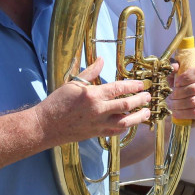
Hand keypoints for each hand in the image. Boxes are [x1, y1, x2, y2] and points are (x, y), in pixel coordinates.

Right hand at [37, 57, 151, 141]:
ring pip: (125, 121)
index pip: (118, 88)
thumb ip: (90, 72)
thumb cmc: (57, 102)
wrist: (46, 126)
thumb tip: (101, 59)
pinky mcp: (96, 134)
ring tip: (147, 112)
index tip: (142, 84)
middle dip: (140, 100)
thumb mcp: (72, 83)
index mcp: (93, 95)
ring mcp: (98, 124)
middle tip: (148, 96)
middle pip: (126, 105)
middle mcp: (98, 110)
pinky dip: (125, 128)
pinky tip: (130, 123)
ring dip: (138, 117)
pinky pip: (116, 132)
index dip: (133, 85)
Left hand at [167, 63, 194, 124]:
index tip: (175, 83)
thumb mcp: (179, 74)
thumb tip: (174, 66)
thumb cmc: (186, 82)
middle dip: (179, 94)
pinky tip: (176, 112)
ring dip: (179, 104)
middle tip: (169, 97)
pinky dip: (184, 113)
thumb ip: (174, 69)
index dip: (184, 78)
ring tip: (171, 104)